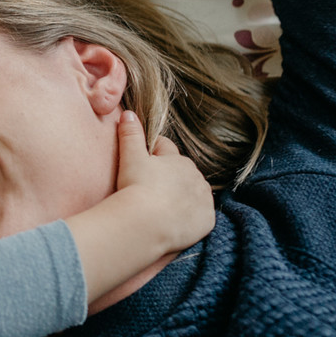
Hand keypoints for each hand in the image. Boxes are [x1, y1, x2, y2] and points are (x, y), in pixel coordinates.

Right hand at [112, 111, 215, 254]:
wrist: (148, 223)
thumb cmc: (136, 188)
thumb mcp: (130, 158)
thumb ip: (130, 134)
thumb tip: (129, 113)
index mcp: (177, 160)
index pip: (166, 150)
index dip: (153, 153)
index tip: (143, 161)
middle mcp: (195, 176)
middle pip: (182, 173)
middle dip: (169, 177)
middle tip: (150, 190)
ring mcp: (203, 198)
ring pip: (194, 193)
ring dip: (182, 197)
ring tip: (163, 208)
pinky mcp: (206, 220)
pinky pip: (201, 216)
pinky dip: (191, 218)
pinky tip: (176, 223)